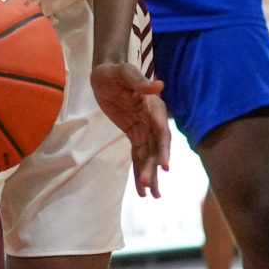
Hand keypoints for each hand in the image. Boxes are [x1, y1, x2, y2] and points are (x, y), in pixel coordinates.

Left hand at [91, 60, 170, 196]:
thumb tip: (159, 85)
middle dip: (153, 168)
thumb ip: (139, 82)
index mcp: (153, 107)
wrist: (104, 74)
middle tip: (150, 187)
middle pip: (156, 148)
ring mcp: (144, 129)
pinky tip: (141, 188)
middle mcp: (152, 120)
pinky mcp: (134, 134)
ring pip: (149, 156)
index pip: (161, 132)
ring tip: (151, 196)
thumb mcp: (124, 72)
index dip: (164, 150)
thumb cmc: (115, 71)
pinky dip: (139, 170)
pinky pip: (138, 155)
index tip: (164, 167)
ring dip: (149, 175)